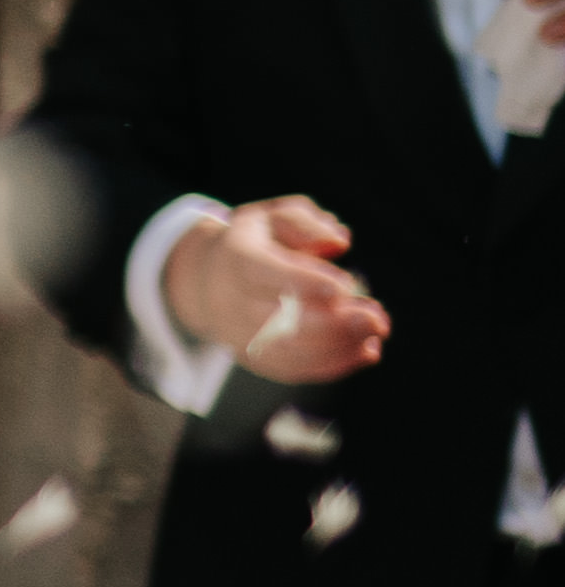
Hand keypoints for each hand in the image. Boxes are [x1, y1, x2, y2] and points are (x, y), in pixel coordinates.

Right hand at [166, 193, 385, 384]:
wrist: (209, 278)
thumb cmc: (258, 242)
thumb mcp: (276, 217)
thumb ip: (306, 224)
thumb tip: (337, 244)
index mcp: (234, 258)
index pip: (259, 272)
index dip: (302, 282)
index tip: (345, 286)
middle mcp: (229, 300)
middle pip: (276, 320)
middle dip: (333, 324)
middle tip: (377, 320)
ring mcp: (238, 333)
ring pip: (288, 351)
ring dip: (339, 347)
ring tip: (376, 334)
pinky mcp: (253, 357)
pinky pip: (292, 369)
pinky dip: (332, 365)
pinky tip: (365, 351)